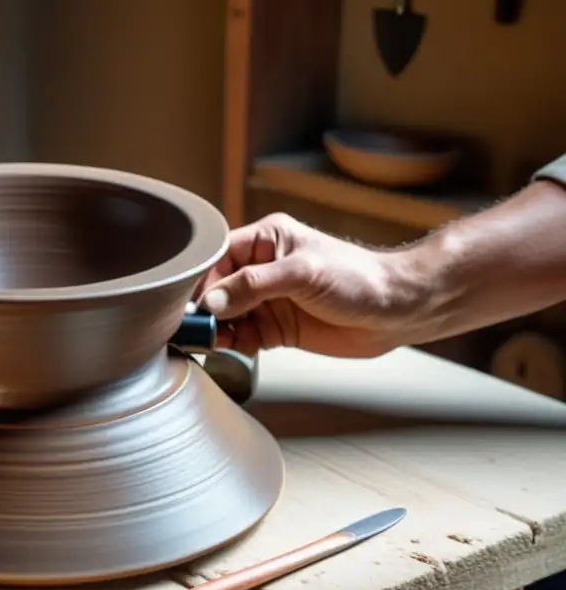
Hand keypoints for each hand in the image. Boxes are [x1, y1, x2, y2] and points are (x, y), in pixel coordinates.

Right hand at [193, 213, 424, 357]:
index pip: (219, 256)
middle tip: (197, 328)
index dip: (202, 278)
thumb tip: (211, 302)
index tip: (192, 302)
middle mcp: (262, 269)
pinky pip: (242, 336)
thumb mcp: (302, 274)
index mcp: (266, 240)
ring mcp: (268, 300)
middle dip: (206, 309)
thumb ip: (253, 286)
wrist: (397, 311)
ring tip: (214, 342)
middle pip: (217, 288)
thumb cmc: (358, 279)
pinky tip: (235, 349)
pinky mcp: (276, 327)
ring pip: (226, 315)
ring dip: (217, 330)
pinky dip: (233, 345)